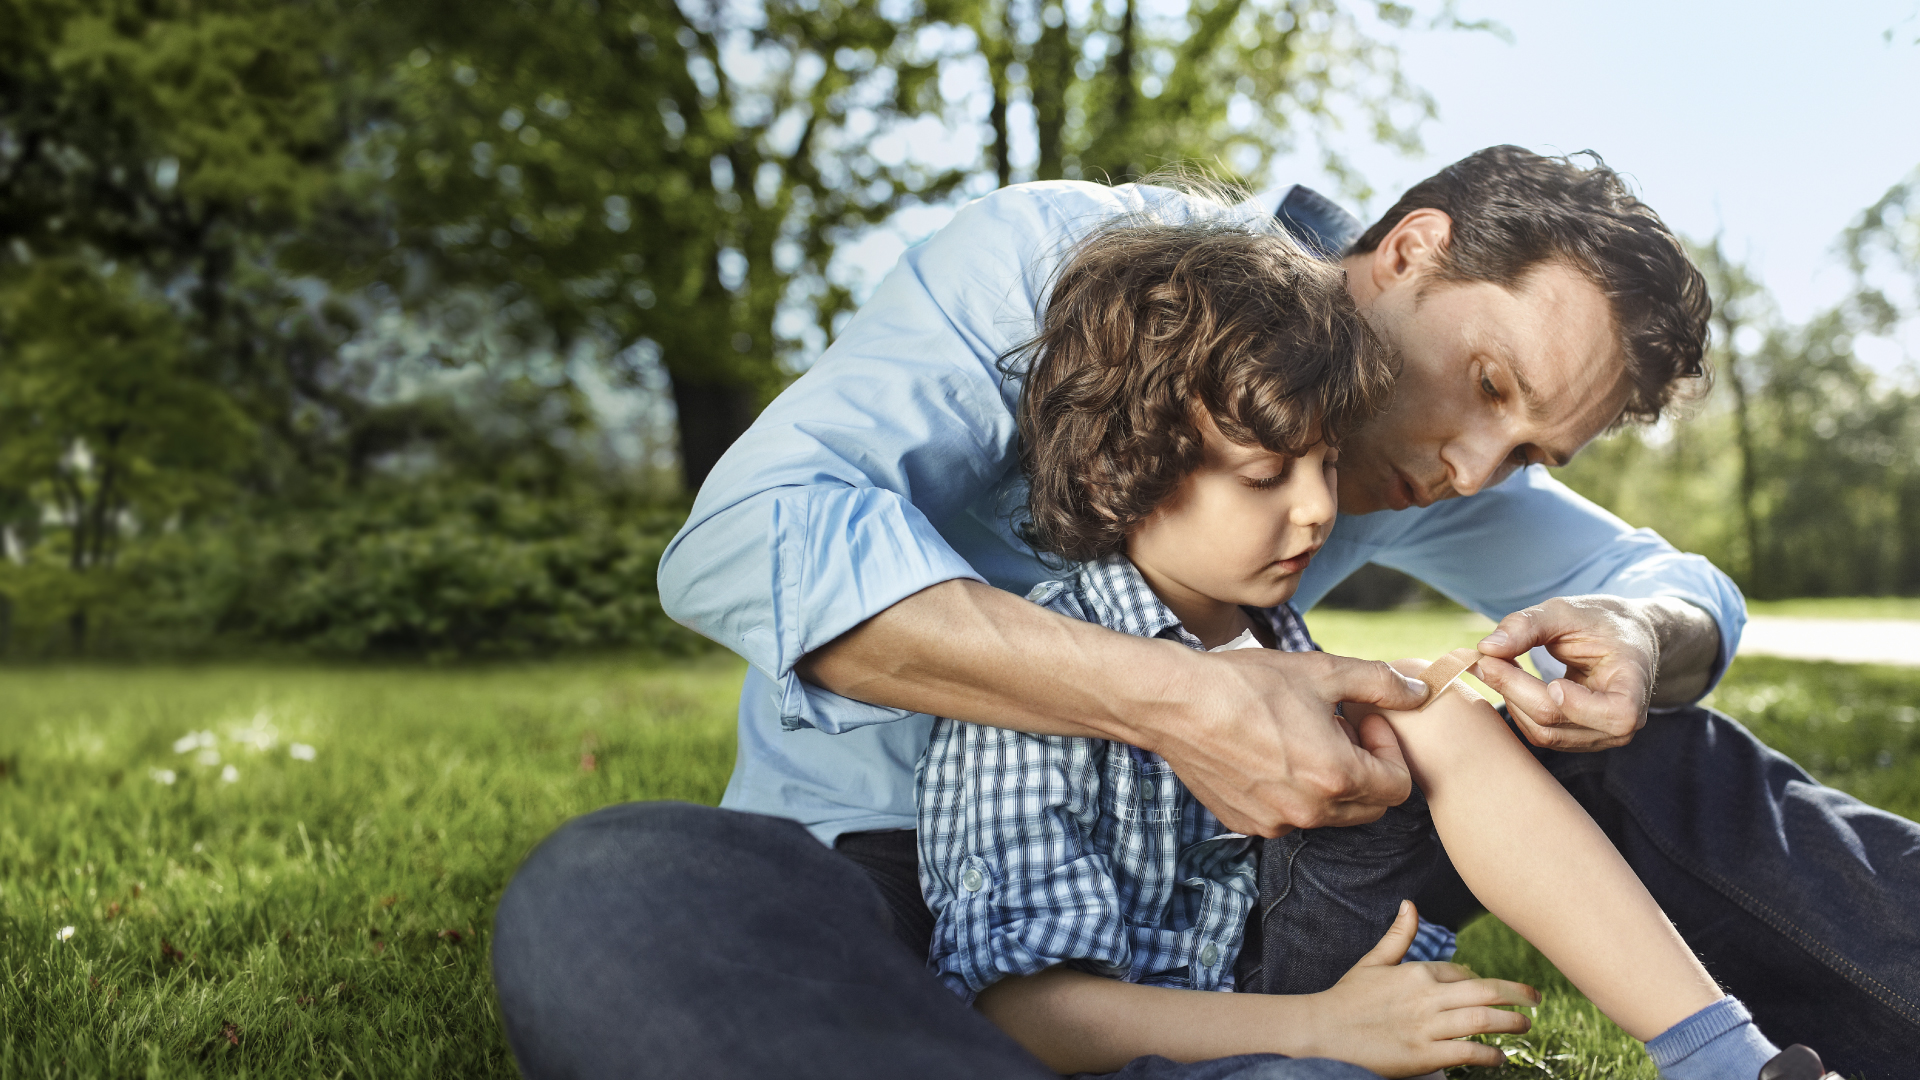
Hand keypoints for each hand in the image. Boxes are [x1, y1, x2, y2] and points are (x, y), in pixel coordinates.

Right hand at [1148, 648, 1424, 835]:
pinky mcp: (1246, 823)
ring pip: (1329, 814)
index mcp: (1337, 776)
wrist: (1176, 704)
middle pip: (1369, 807)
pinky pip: (1290, 816)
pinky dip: (1293, 792)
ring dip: (1331, 782)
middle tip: (1337, 728)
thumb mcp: (1322, 671)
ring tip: (1302, 737)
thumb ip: (1380, 683)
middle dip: (1366, 769)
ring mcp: (1275, 822)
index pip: (1398, 787)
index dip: (1389, 750)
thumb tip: (1421, 692)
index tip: (1363, 720)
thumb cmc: (1247, 684)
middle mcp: (1309, 811)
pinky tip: (1269, 753)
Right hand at [1305, 901, 1536, 1076]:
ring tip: (1526, 1026)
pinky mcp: (1424, 1055)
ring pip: (1481, 1020)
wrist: (1323, 1032)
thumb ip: (1398, 936)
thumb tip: (1410, 904)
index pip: (1462, 973)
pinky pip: (1466, 1052)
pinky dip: (1488, 1054)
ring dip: (1510, 1022)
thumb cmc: (1348, 998)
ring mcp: (1426, 1027)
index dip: (1481, 982)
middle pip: (1484, 992)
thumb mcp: (1372, 962)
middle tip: (1537, 999)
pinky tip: (1499, 1056)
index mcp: (1416, 973)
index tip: (1492, 992)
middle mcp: (1426, 997)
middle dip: (1516, 994)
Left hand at [1472, 596, 1658, 751]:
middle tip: (1485, 659)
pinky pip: (1539, 733)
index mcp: (1635, 687)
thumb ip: (1527, 626)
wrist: (1621, 638)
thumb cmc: (1599, 622)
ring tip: (1496, 665)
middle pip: (1557, 721)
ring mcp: (1599, 736)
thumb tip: (1486, 648)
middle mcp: (1623, 723)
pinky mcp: (1576, 738)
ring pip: (1542, 733)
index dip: (1576, 703)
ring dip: (1511, 699)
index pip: (1614, 715)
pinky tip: (1509, 680)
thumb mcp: (1566, 611)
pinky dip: (1517, 707)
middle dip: (1515, 689)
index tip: (1550, 678)